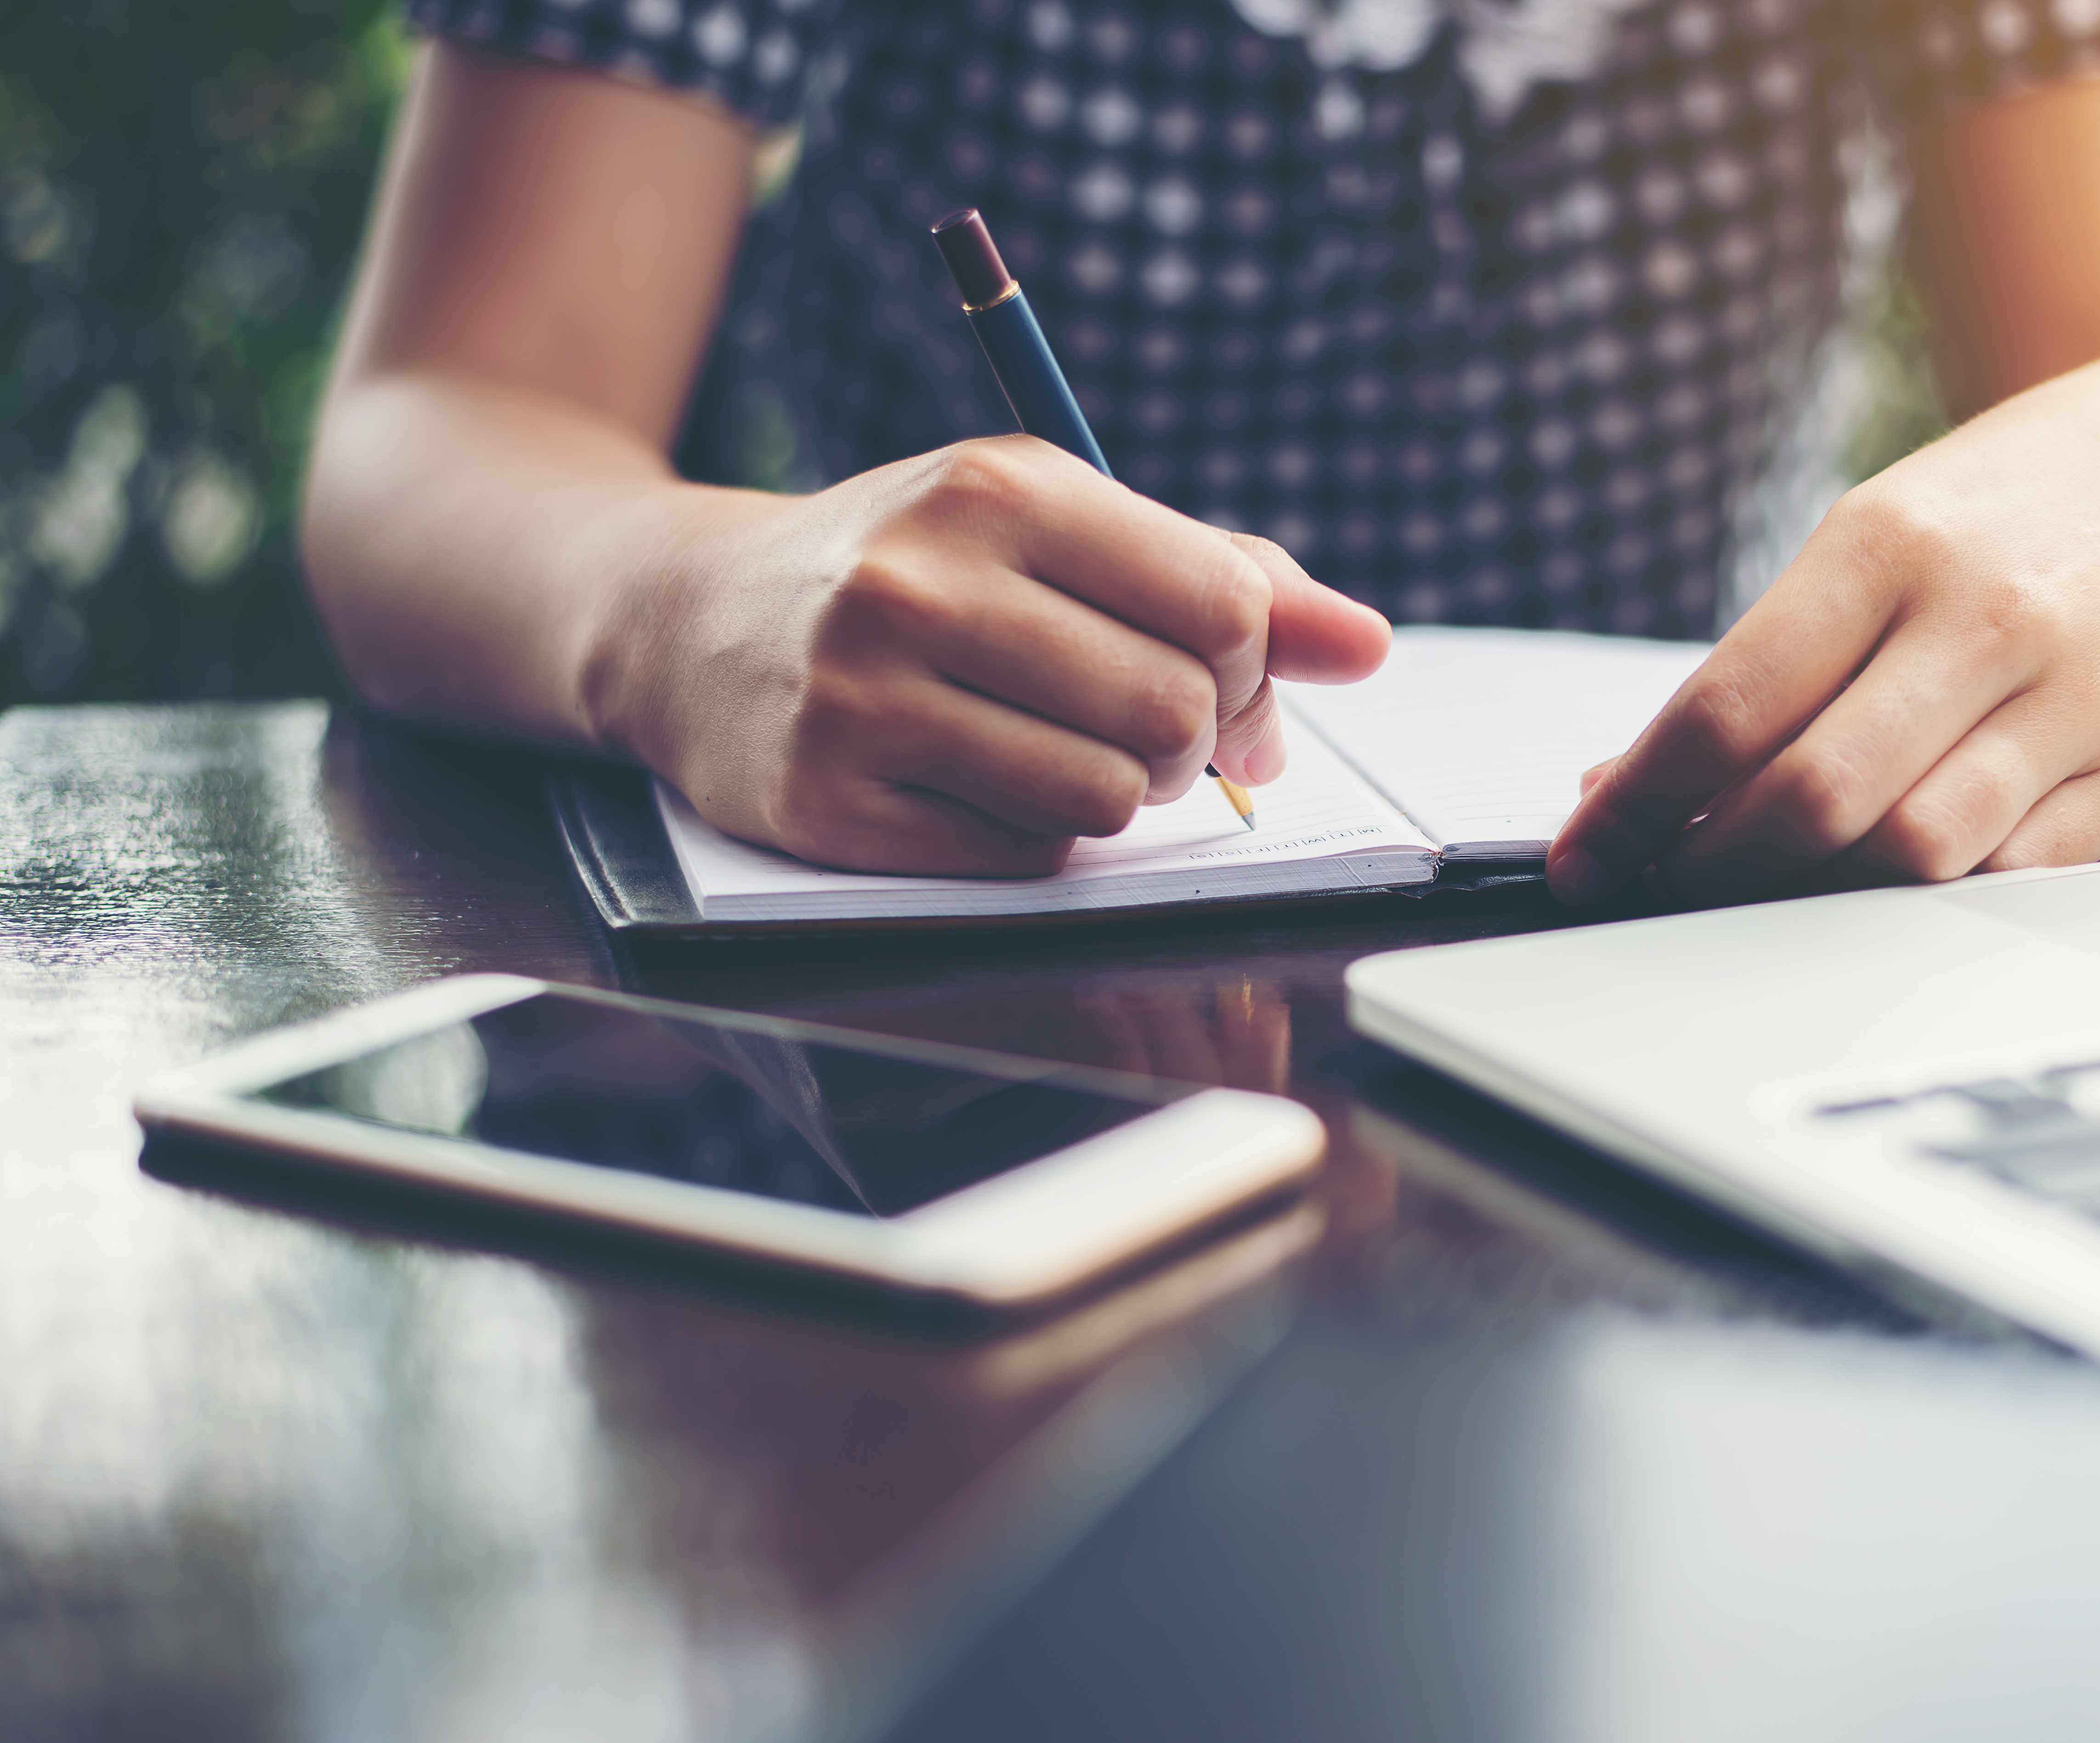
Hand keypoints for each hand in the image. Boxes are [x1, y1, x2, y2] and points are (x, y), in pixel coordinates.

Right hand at [584, 435, 1391, 875]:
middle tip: (1148, 732)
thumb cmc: (914, 571)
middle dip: (1192, 741)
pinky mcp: (829, 801)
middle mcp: (923, 581)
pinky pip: (1022, 856)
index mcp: (1000, 488)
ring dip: (1119, 795)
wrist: (691, 621)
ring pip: (1109, 795)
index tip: (1226, 677)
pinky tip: (977, 784)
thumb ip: (1221, 574)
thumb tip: (1366, 645)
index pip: (1222, 601)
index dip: (1255, 662)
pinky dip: (1034, 835)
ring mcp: (866, 696)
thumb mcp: (1054, 528)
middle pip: (1174, 709)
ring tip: (1060, 752)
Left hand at [1547, 355, 2099, 905]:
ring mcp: (2070, 702)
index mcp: (1890, 547)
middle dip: (1713, 865)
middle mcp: (1984, 621)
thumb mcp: (1866, 542)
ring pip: (1914, 853)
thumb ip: (1759, 668)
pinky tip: (1872, 894)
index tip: (1582, 853)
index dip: (1636, 801)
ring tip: (1759, 892)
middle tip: (1665, 882)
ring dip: (1810, 898)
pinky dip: (1919, 906)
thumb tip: (1625, 786)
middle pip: (1816, 796)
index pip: (1730, 706)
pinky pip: (2007, 879)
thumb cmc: (2000, 513)